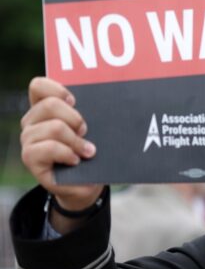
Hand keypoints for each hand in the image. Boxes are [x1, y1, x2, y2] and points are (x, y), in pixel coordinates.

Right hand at [20, 77, 102, 211]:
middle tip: (86, 131)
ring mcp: (29, 139)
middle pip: (50, 105)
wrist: (86, 183)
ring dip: (75, 140)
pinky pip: (49, 147)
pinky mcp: (30, 157)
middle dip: (75, 118)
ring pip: (54, 127)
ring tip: (86, 151)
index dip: (57, 89)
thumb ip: (91, 113)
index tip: (75, 101)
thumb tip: (112, 99)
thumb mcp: (93, 130)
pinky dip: (67, 153)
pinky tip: (75, 160)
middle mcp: (32, 122)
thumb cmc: (89, 151)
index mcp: (44, 109)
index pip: (38, 86)